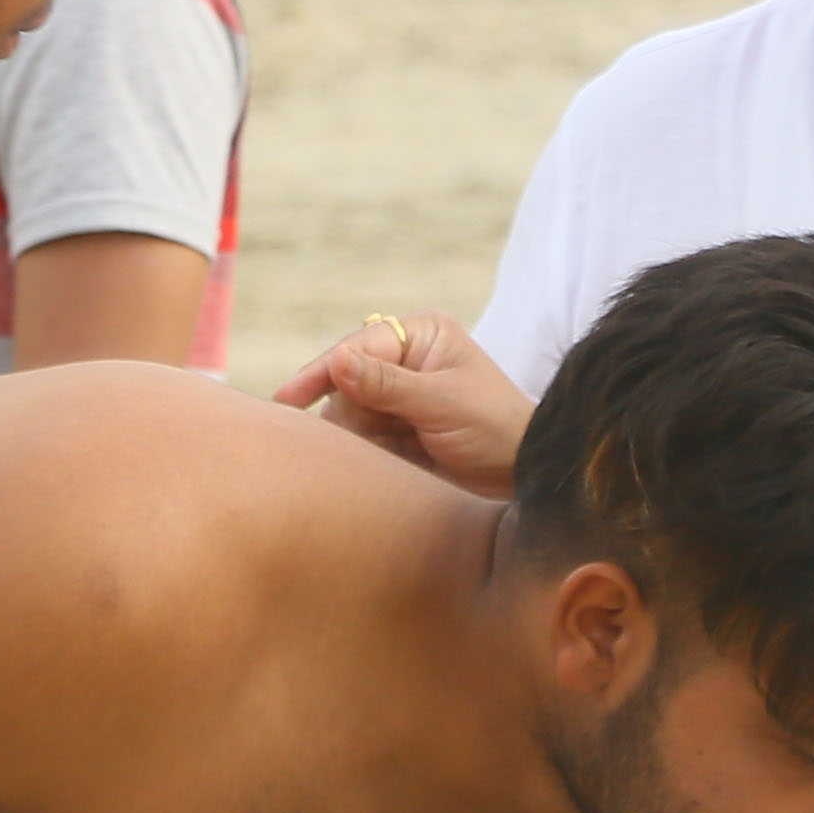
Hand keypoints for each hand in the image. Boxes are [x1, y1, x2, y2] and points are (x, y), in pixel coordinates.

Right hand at [279, 312, 530, 495]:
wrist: (524, 476)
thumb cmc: (496, 428)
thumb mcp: (443, 403)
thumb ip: (387, 385)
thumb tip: (337, 360)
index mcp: (421, 336)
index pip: (357, 348)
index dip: (322, 373)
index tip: (288, 400)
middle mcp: (405, 360)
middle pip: (344, 382)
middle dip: (344, 413)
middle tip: (348, 442)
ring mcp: (397, 397)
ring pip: (346, 414)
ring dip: (352, 438)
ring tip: (382, 458)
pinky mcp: (394, 431)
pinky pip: (358, 439)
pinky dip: (359, 455)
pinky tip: (375, 467)